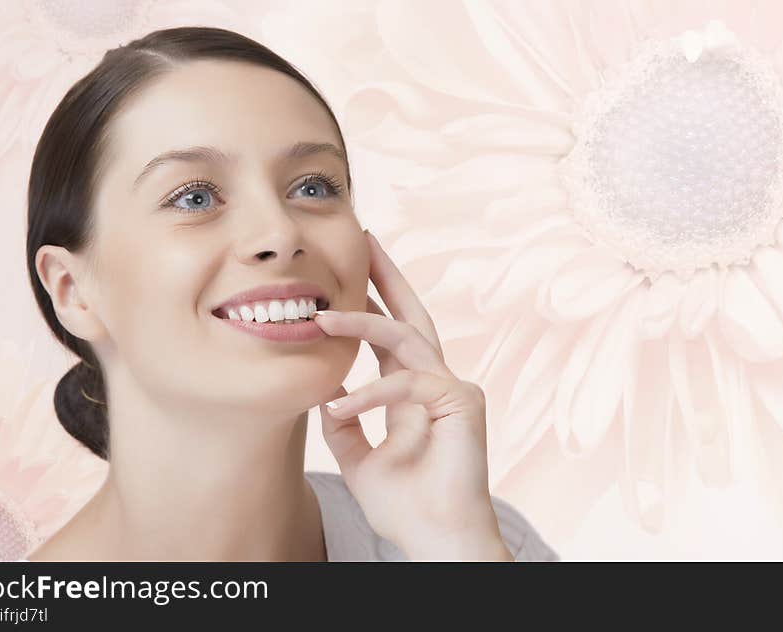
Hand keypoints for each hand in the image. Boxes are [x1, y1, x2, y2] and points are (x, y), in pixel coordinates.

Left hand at [314, 230, 510, 560]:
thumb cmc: (404, 505)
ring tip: (319, 316)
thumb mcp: (357, 457)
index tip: (349, 273)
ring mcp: (453, 387)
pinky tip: (338, 405)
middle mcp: (436, 380)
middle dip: (388, 274)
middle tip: (366, 237)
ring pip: (406, 337)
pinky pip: (408, 383)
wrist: (434, 540)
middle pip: (412, 314)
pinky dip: (370, 393)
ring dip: (362, 321)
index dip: (372, 301)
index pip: (392, 334)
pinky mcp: (463, 402)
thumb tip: (324, 394)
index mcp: (414, 390)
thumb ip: (344, 423)